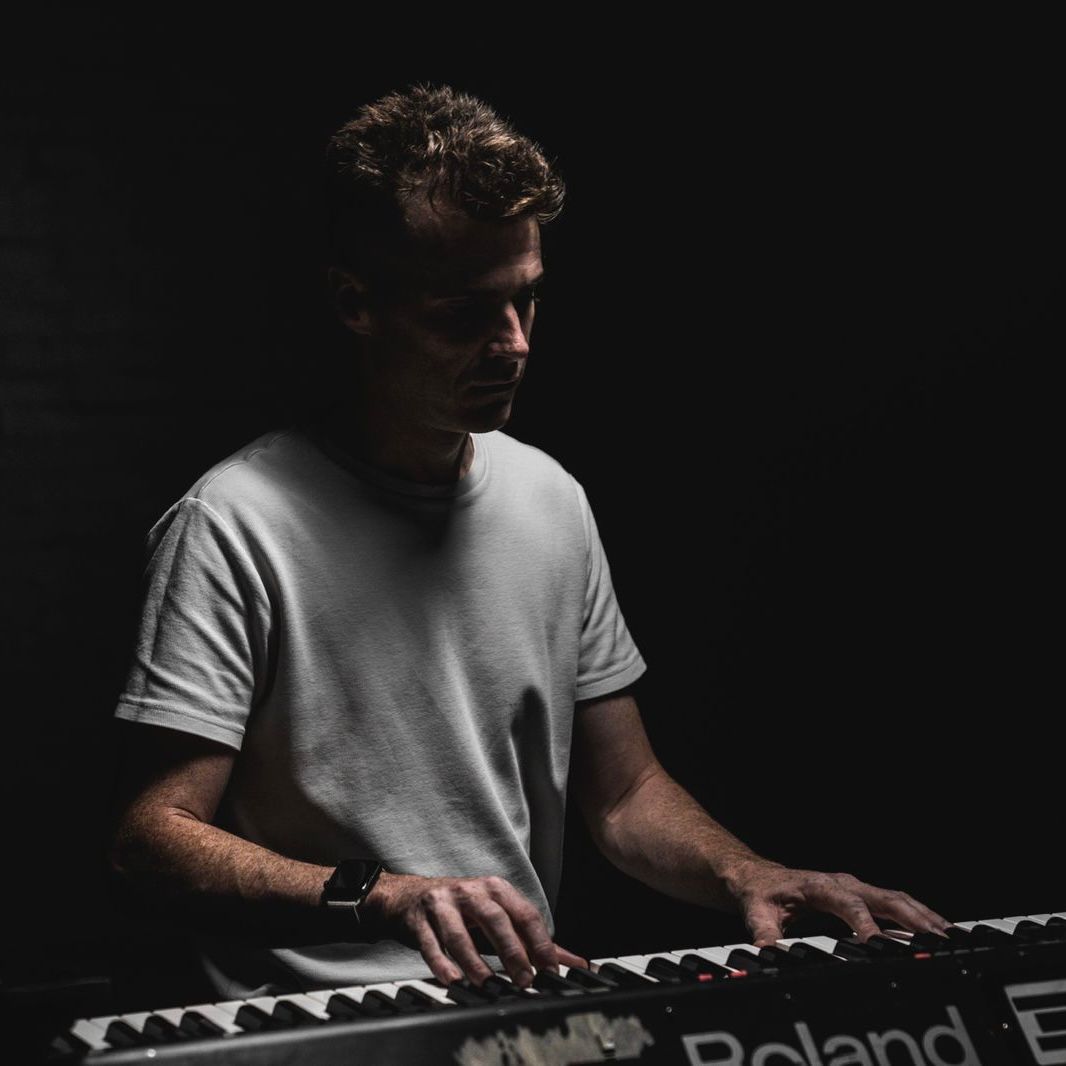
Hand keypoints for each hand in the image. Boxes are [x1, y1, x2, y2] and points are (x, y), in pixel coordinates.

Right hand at [363, 871, 587, 987]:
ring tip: (487, 985)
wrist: (409, 896)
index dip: (540, 943)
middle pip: (495, 919)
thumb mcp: (500, 917)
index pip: (525, 914)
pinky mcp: (419, 919)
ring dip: (474, 961)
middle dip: (512, 951)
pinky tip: (452, 979)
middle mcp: (471, 891)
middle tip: (524, 980)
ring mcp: (443, 904)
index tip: (551, 971)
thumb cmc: (463, 910)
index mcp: (496, 889)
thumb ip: (534, 941)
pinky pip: (430, 942)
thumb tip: (575, 962)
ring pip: (459, 933)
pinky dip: (440, 962)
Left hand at [726, 859, 950, 945]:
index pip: (848, 903)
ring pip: (897, 899)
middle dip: (914, 918)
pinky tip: (937, 933)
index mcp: (818, 886)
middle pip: (885, 897)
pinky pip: (895, 904)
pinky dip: (918, 916)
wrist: (758, 877)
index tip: (879, 945)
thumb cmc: (760, 894)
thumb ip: (764, 933)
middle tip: (940, 940)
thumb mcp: (755, 913)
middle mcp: (842, 883)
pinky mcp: (861, 896)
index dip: (865, 923)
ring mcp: (855, 888)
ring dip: (924, 917)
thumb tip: (765, 955)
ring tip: (951, 938)